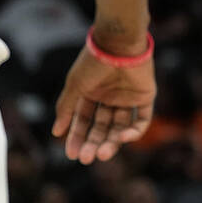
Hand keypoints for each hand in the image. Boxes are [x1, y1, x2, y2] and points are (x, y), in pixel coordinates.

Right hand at [51, 45, 155, 163]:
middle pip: (101, 127)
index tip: (71, 154)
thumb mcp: (75, 86)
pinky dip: (134, 131)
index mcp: (91, 93)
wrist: (119, 43)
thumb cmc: (94, 62)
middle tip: (86, 159)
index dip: (78, 137)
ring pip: (120, 126)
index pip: (84, 121)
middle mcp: (110, 97)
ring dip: (111, 141)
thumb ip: (66, 108)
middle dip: (93, 143)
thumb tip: (56, 132)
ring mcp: (128, 98)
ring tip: (102, 154)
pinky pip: (142, 119)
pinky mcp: (145, 96)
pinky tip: (121, 138)